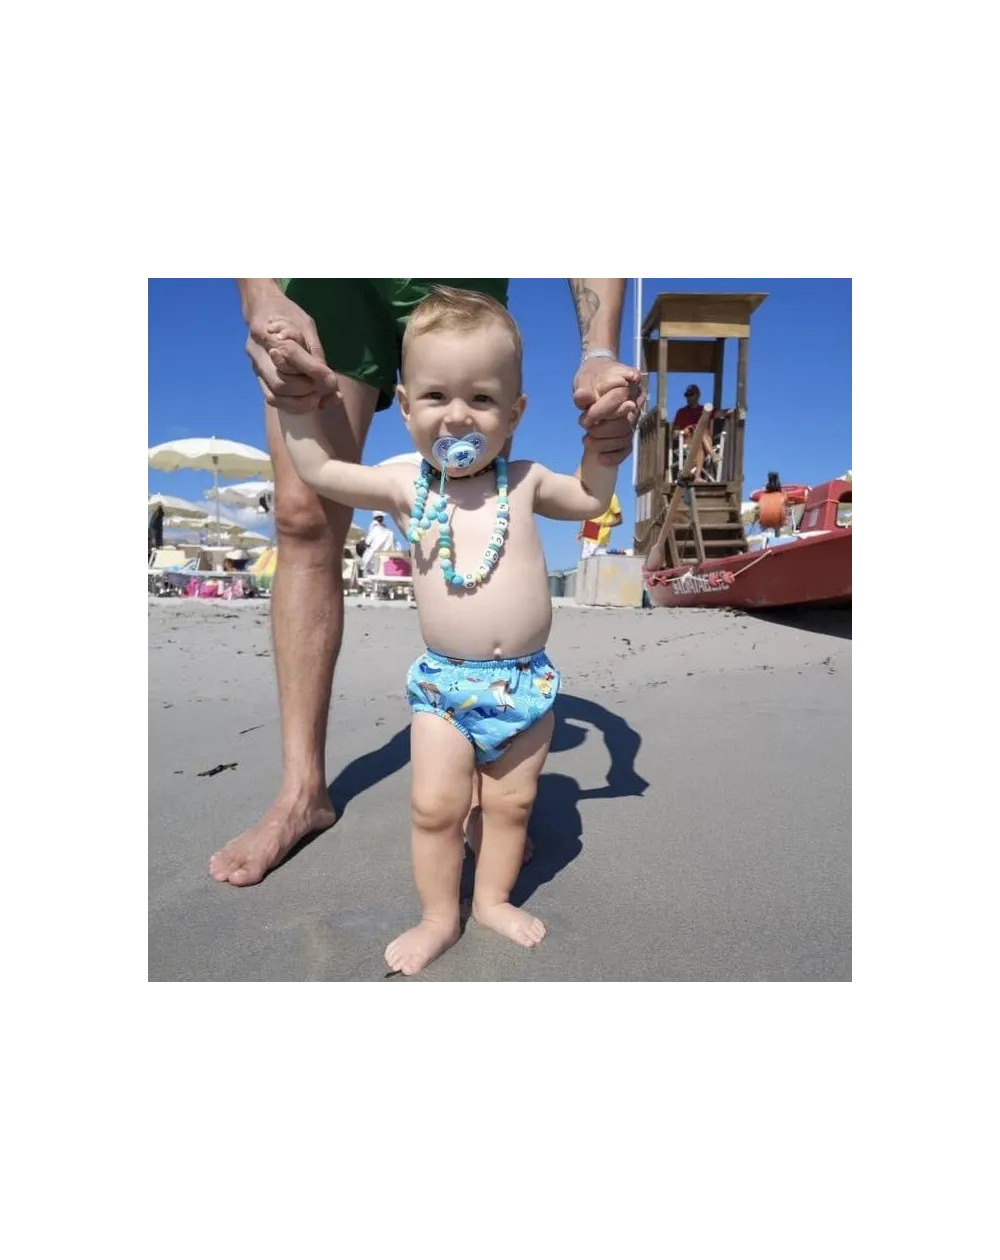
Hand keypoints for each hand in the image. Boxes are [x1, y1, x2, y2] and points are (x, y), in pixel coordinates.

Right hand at [243, 290, 340, 412]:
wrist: (263, 310)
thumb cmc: (288, 315)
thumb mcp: (306, 326)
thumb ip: (316, 353)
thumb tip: (330, 383)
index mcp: (265, 332)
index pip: (289, 355)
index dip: (312, 370)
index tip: (330, 378)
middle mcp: (256, 353)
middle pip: (280, 382)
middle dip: (307, 389)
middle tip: (323, 387)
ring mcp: (255, 368)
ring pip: (275, 395)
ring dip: (301, 401)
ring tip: (318, 396)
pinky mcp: (258, 378)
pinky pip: (272, 399)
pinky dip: (293, 405)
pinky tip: (308, 401)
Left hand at [573, 357, 645, 466]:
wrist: (599, 376)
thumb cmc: (593, 376)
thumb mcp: (585, 377)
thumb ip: (584, 389)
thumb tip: (583, 399)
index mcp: (628, 382)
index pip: (618, 398)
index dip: (601, 411)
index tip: (585, 417)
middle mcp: (636, 400)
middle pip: (624, 422)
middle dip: (601, 429)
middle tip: (584, 426)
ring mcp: (634, 417)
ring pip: (625, 436)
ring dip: (604, 444)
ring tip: (586, 440)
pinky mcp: (629, 430)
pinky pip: (627, 447)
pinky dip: (615, 456)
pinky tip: (601, 459)